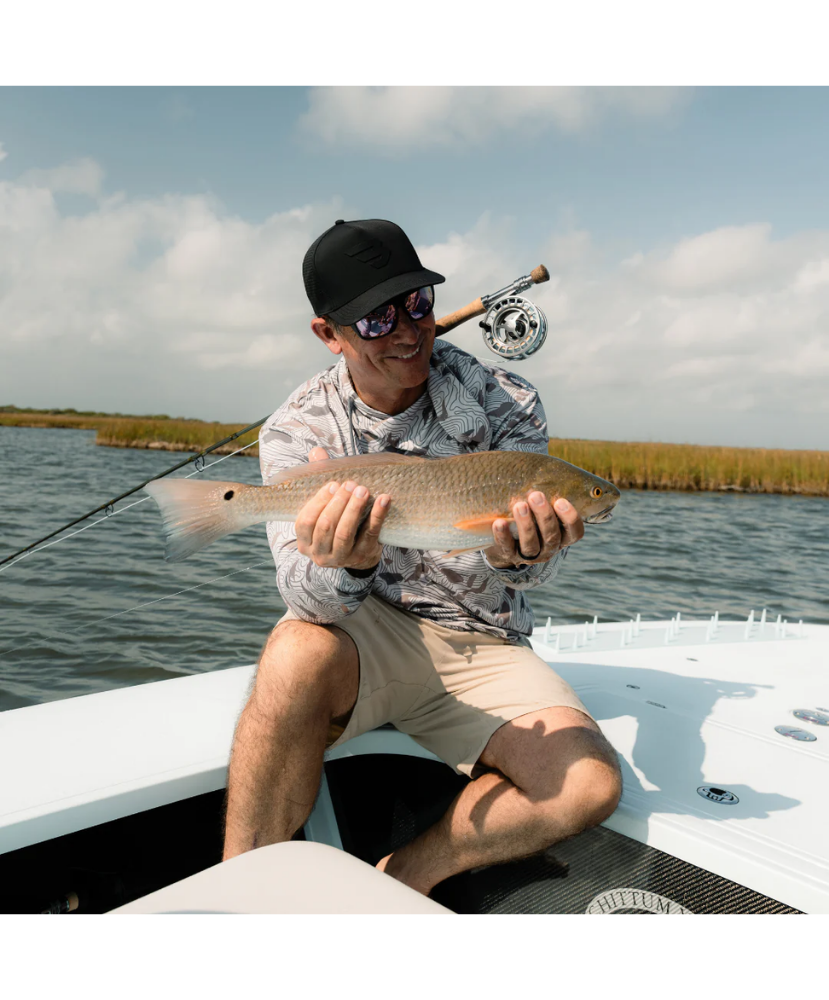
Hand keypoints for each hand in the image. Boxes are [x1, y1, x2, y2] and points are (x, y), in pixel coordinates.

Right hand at [295, 447, 390, 570]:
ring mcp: (341, 557)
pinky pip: (370, 534)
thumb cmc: (337, 523)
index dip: (319, 501)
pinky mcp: (363, 556)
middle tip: (351, 484)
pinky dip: (378, 516)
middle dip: (338, 503)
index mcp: (305, 541)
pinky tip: (383, 499)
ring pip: (345, 533)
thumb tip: (317, 452)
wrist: (359, 553)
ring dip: (354, 509)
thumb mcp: (325, 506)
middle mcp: (319, 553)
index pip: (306, 521)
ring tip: (363, 490)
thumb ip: (318, 478)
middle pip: (326, 526)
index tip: (332, 484)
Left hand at [483, 493, 583, 568]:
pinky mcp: (508, 555)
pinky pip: (507, 547)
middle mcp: (549, 548)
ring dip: (526, 525)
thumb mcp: (542, 505)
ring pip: (531, 544)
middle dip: (544, 516)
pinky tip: (499, 522)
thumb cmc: (530, 513)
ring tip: (519, 506)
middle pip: (552, 536)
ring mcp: (529, 555)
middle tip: (536, 495)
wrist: (504, 538)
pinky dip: (503, 535)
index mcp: (562, 535)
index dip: (570, 519)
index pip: (575, 532)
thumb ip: (550, 493)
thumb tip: (547, 469)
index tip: (560, 501)